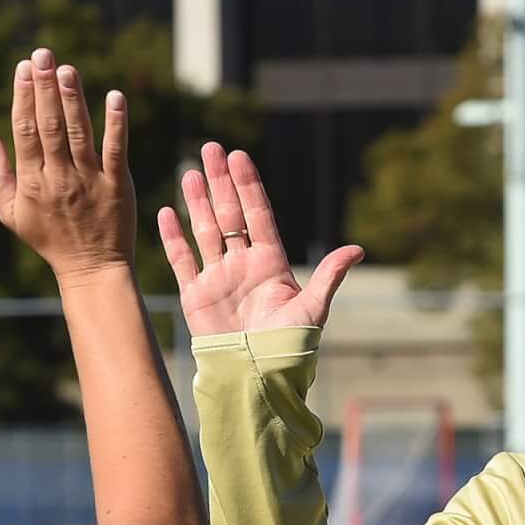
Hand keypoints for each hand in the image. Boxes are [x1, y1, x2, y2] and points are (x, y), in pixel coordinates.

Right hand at [0, 48, 131, 280]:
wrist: (92, 269)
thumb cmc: (50, 240)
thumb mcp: (11, 214)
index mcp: (31, 183)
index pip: (25, 132)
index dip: (24, 98)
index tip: (24, 67)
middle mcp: (59, 179)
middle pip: (50, 127)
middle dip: (45, 89)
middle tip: (44, 55)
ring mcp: (89, 182)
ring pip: (80, 135)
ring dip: (74, 100)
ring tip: (69, 70)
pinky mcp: (117, 187)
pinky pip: (116, 151)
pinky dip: (116, 125)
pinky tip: (115, 97)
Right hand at [158, 143, 363, 336]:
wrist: (257, 376)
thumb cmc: (288, 347)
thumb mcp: (313, 310)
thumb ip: (329, 276)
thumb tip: (358, 250)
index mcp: (270, 263)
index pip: (258, 215)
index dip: (249, 186)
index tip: (240, 157)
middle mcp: (243, 265)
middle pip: (230, 214)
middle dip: (221, 181)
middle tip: (211, 148)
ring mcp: (218, 278)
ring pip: (205, 230)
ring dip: (198, 202)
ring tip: (190, 171)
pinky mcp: (196, 295)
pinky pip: (182, 261)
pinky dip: (173, 238)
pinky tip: (166, 213)